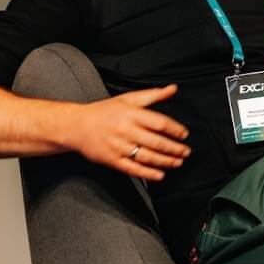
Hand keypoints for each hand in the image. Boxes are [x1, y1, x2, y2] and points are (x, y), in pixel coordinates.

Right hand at [67, 84, 190, 181]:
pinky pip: (133, 169)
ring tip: (177, 162)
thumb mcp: (128, 98)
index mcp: (131, 114)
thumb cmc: (104, 111)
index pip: (159, 122)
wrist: (77, 126)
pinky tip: (160, 174)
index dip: (175, 129)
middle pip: (156, 141)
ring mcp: (119, 146)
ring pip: (147, 156)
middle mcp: (126, 130)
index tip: (184, 134)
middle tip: (185, 151)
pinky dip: (148, 173)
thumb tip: (172, 89)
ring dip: (165, 161)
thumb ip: (152, 95)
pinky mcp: (113, 160)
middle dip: (174, 148)